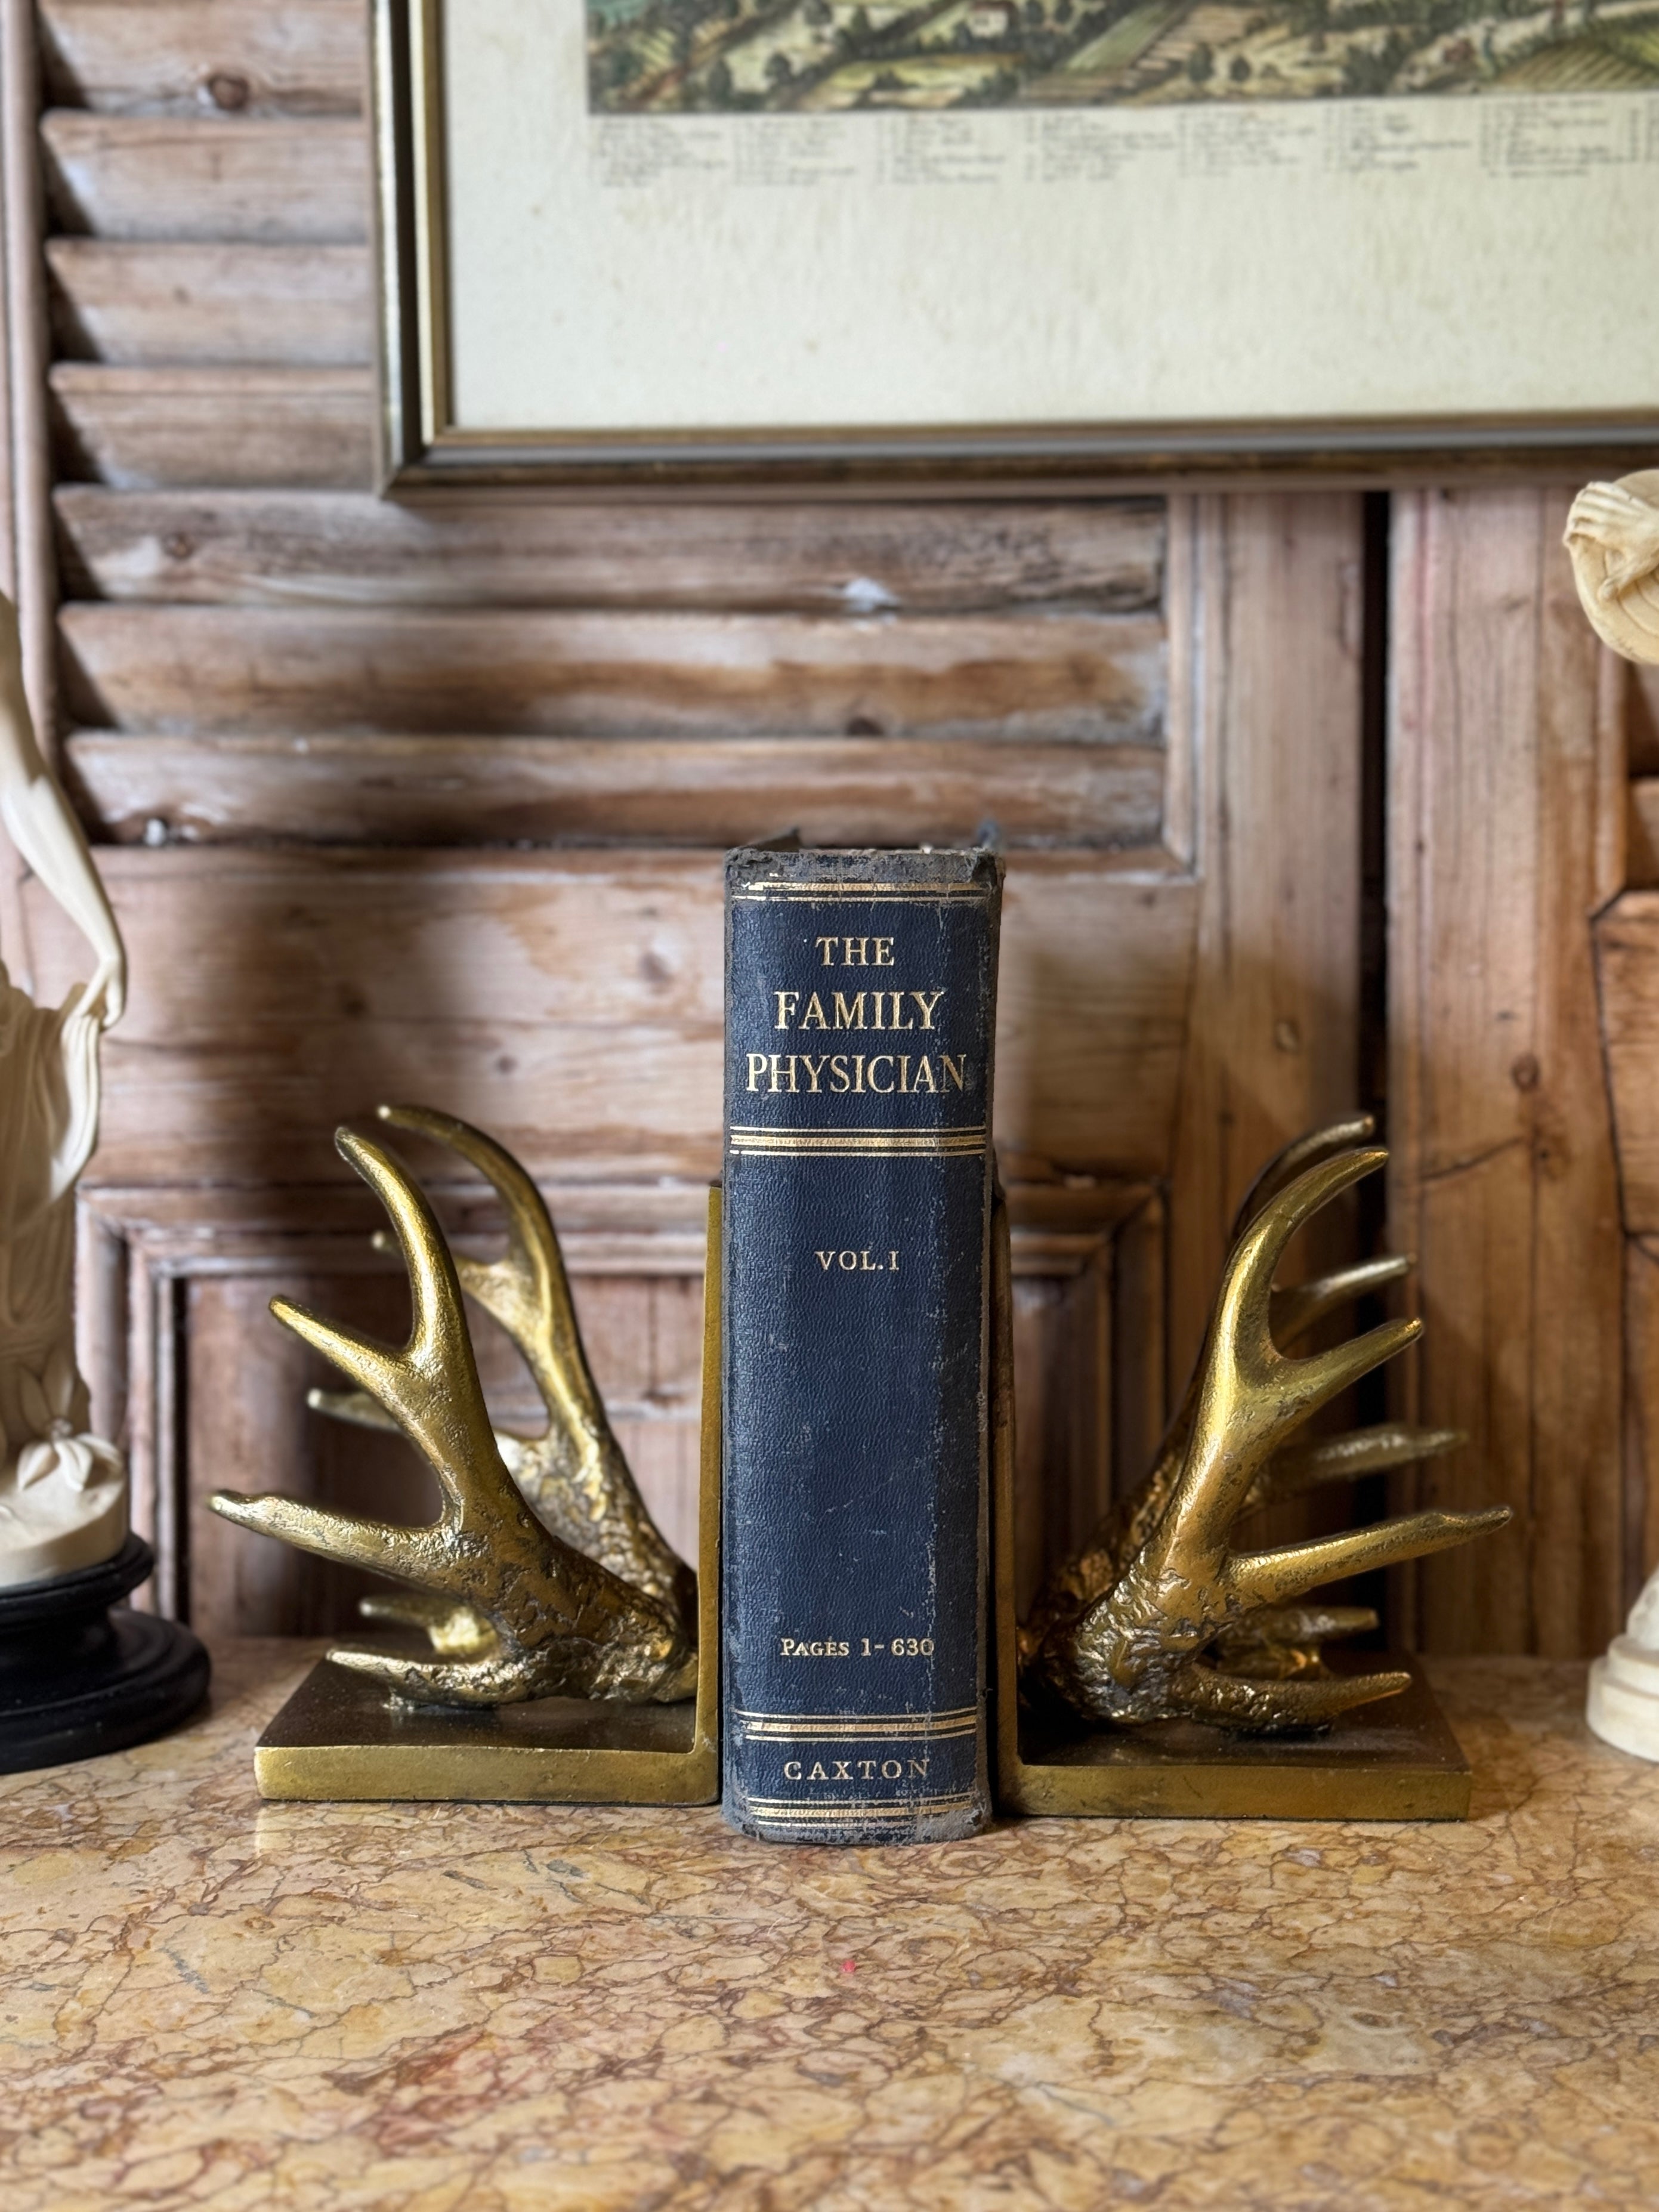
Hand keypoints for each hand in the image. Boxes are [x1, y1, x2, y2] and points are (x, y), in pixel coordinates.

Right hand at [1566, 482, 1658, 599]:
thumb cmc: (1653, 549)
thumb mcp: (1636, 568)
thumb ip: (1617, 582)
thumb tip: (1602, 598)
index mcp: (1606, 532)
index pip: (1575, 526)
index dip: (1568, 533)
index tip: (1571, 540)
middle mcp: (1608, 514)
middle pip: (1577, 508)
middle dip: (1571, 516)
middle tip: (1575, 526)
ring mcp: (1616, 503)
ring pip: (1586, 495)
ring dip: (1579, 503)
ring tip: (1582, 514)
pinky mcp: (1624, 495)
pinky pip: (1601, 486)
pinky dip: (1592, 489)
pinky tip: (1592, 495)